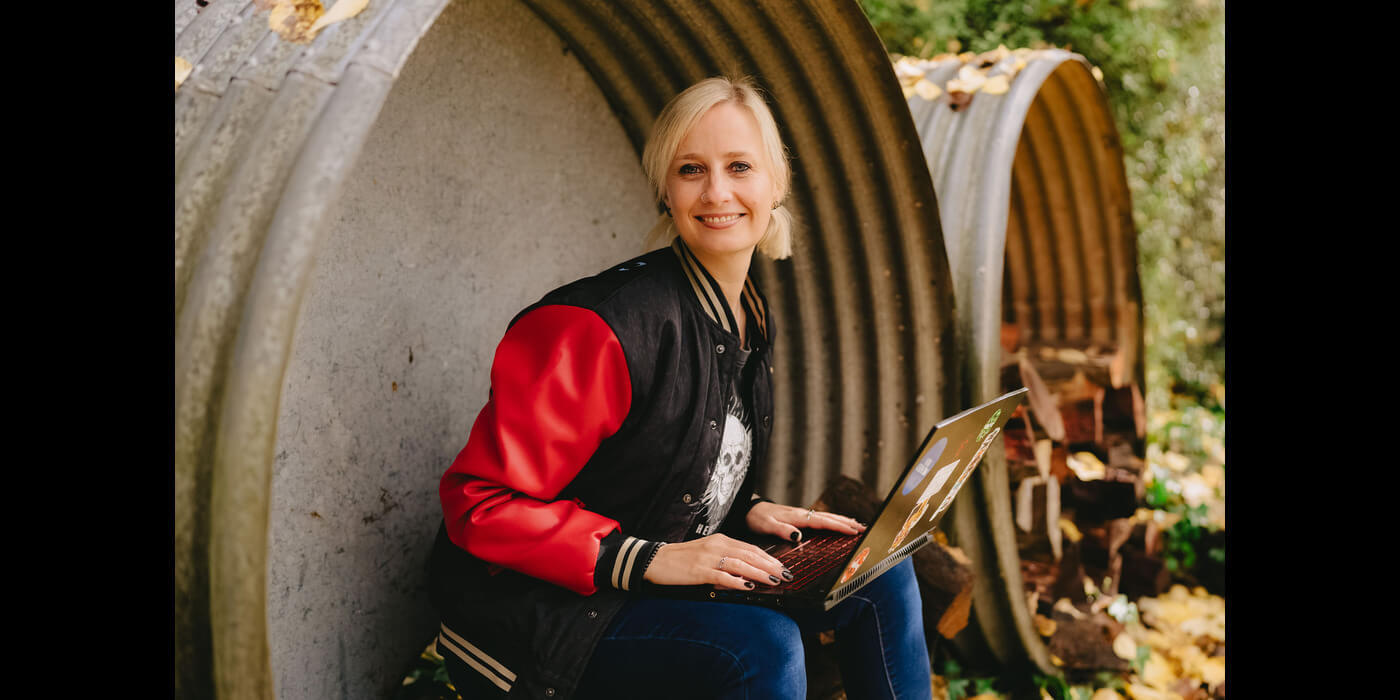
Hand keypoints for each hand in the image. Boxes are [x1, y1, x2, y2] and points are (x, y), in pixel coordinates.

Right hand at [642, 534, 792, 589]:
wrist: (654, 560)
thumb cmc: (681, 560)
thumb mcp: (706, 554)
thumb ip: (725, 560)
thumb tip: (746, 574)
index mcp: (720, 540)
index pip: (750, 548)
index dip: (769, 558)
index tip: (783, 567)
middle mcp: (717, 546)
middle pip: (750, 554)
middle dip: (771, 565)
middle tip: (786, 575)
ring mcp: (708, 558)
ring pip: (740, 564)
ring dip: (759, 573)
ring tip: (774, 581)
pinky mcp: (698, 571)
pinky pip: (722, 576)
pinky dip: (736, 581)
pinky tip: (748, 587)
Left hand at [746, 501, 866, 542]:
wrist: (749, 510)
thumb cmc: (757, 519)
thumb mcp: (767, 526)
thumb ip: (782, 530)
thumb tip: (799, 536)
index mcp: (797, 517)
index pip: (823, 522)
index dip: (839, 526)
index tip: (854, 531)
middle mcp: (802, 514)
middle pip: (829, 518)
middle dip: (847, 523)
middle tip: (864, 529)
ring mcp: (802, 515)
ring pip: (827, 517)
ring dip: (843, 521)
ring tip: (858, 526)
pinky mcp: (800, 517)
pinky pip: (821, 519)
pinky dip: (833, 521)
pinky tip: (838, 524)